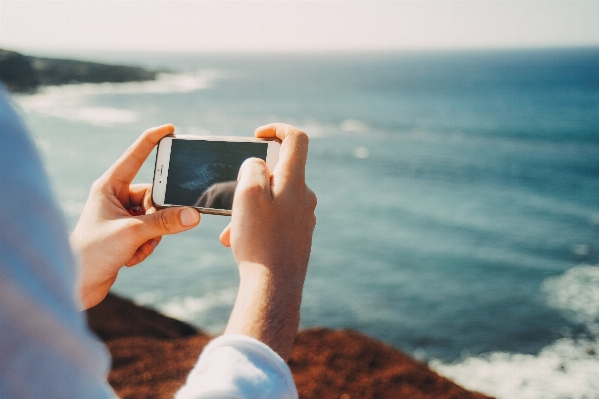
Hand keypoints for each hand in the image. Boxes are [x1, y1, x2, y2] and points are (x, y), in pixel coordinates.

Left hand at [71, 124, 199, 308]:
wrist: (78, 285)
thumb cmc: (93, 253)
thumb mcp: (133, 234)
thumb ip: (165, 223)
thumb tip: (194, 215)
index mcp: (109, 186)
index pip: (135, 156)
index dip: (153, 141)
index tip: (171, 129)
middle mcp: (115, 197)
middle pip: (155, 195)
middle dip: (157, 217)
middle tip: (148, 231)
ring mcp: (122, 216)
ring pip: (156, 217)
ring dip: (152, 236)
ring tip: (133, 249)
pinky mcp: (126, 233)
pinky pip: (151, 232)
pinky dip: (146, 246)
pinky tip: (129, 258)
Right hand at [220, 123, 316, 359]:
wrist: (274, 288)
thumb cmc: (260, 240)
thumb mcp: (248, 194)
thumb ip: (254, 168)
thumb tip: (259, 164)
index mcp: (295, 182)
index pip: (296, 139)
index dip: (276, 129)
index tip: (256, 135)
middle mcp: (305, 197)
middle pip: (279, 172)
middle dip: (251, 181)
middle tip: (233, 199)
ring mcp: (303, 218)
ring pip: (272, 200)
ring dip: (248, 208)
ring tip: (231, 231)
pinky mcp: (298, 236)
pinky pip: (274, 220)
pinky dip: (255, 225)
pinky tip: (238, 243)